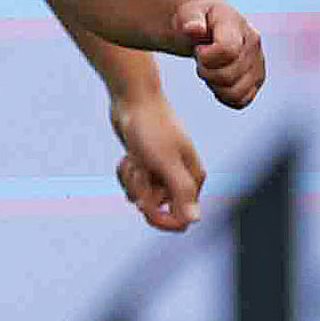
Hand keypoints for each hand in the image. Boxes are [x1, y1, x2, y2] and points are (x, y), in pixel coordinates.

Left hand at [108, 90, 206, 231]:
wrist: (133, 100)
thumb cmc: (151, 127)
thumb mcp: (165, 161)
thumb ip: (181, 190)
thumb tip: (194, 221)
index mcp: (193, 181)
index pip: (181, 220)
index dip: (159, 220)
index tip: (141, 205)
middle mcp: (181, 179)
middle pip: (155, 209)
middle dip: (140, 190)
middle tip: (138, 165)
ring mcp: (161, 173)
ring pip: (140, 197)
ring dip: (130, 180)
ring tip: (133, 157)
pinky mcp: (145, 167)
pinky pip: (131, 184)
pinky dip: (125, 173)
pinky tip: (127, 156)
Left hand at [174, 0, 263, 108]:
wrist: (207, 24)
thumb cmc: (195, 18)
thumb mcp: (188, 12)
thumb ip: (189, 20)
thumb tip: (194, 29)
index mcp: (237, 25)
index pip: (227, 51)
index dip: (205, 56)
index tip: (199, 48)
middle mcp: (254, 44)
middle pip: (227, 76)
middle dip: (205, 71)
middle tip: (200, 59)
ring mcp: (258, 63)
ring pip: (235, 92)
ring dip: (214, 85)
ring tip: (209, 68)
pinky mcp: (257, 80)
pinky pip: (240, 101)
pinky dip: (224, 96)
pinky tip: (216, 81)